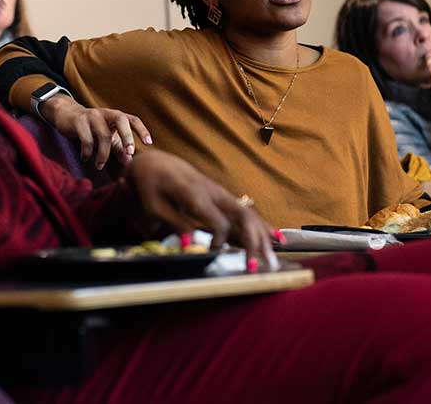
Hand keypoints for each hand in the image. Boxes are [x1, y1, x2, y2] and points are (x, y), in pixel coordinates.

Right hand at [41, 94, 151, 168]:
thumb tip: (130, 162)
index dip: (142, 130)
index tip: (149, 143)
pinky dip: (87, 152)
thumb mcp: (107, 136)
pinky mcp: (79, 121)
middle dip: (128, 137)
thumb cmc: (91, 128)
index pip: (133, 119)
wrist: (67, 115)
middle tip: (130, 153)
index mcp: (116, 116)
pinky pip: (86, 139)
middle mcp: (106, 113)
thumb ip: (119, 147)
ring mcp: (92, 116)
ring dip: (103, 154)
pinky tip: (85, 158)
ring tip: (99, 166)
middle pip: (121, 120)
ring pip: (103, 135)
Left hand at [124, 150, 277, 269]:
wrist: (157, 163)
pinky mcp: (224, 198)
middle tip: (256, 268)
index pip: (218, 220)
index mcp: (196, 194)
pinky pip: (247, 212)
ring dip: (262, 239)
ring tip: (271, 263)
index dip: (219, 240)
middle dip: (253, 242)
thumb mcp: (154, 205)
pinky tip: (278, 239)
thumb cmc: (152, 186)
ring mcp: (222, 194)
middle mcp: (214, 193)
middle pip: (243, 216)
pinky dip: (263, 227)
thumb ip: (173, 222)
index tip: (212, 253)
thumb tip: (189, 244)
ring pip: (250, 215)